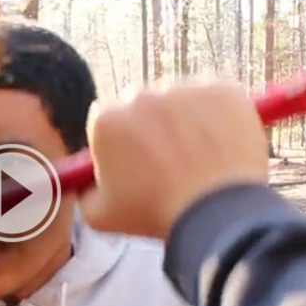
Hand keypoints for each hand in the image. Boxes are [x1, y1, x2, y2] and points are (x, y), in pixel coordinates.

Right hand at [78, 81, 268, 238]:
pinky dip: (216, 118)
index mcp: (106, 120)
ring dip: (182, 121)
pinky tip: (220, 149)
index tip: (130, 161)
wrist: (219, 212)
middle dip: (148, 127)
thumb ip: (84, 193)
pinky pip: (213, 99)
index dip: (117, 141)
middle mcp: (141, 95)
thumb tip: (86, 182)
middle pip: (140, 104)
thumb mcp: (100, 216)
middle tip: (166, 161)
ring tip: (198, 159)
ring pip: (178, 99)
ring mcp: (184, 88)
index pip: (104, 119)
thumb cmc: (155, 214)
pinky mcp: (221, 88)